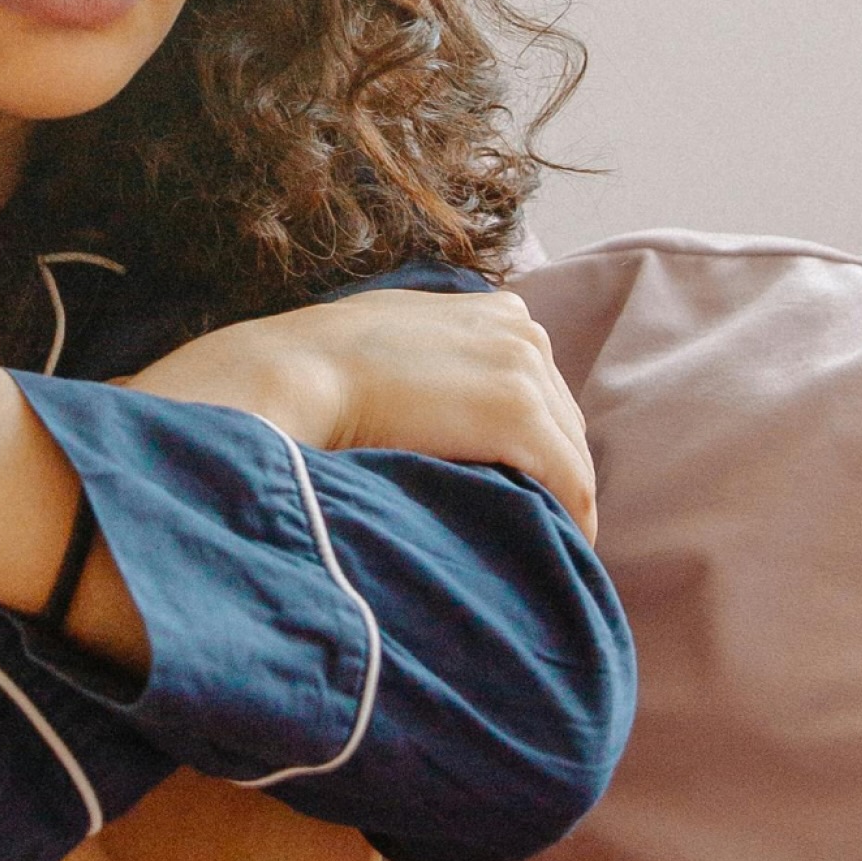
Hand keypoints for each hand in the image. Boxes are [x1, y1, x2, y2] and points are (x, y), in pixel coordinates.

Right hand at [124, 290, 596, 540]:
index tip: (519, 481)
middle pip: (563, 418)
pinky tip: (560, 550)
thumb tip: (427, 409)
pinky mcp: (518, 416)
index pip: (537, 384)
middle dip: (552, 470)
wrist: (289, 373)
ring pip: (571, 451)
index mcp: (492, 311)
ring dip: (561, 499)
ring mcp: (523, 369)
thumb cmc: (313, 369)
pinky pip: (570, 480)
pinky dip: (572, 518)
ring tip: (548, 546)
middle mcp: (520, 329)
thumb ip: (426, 362)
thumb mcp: (386, 342)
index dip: (531, 438)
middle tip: (539, 525)